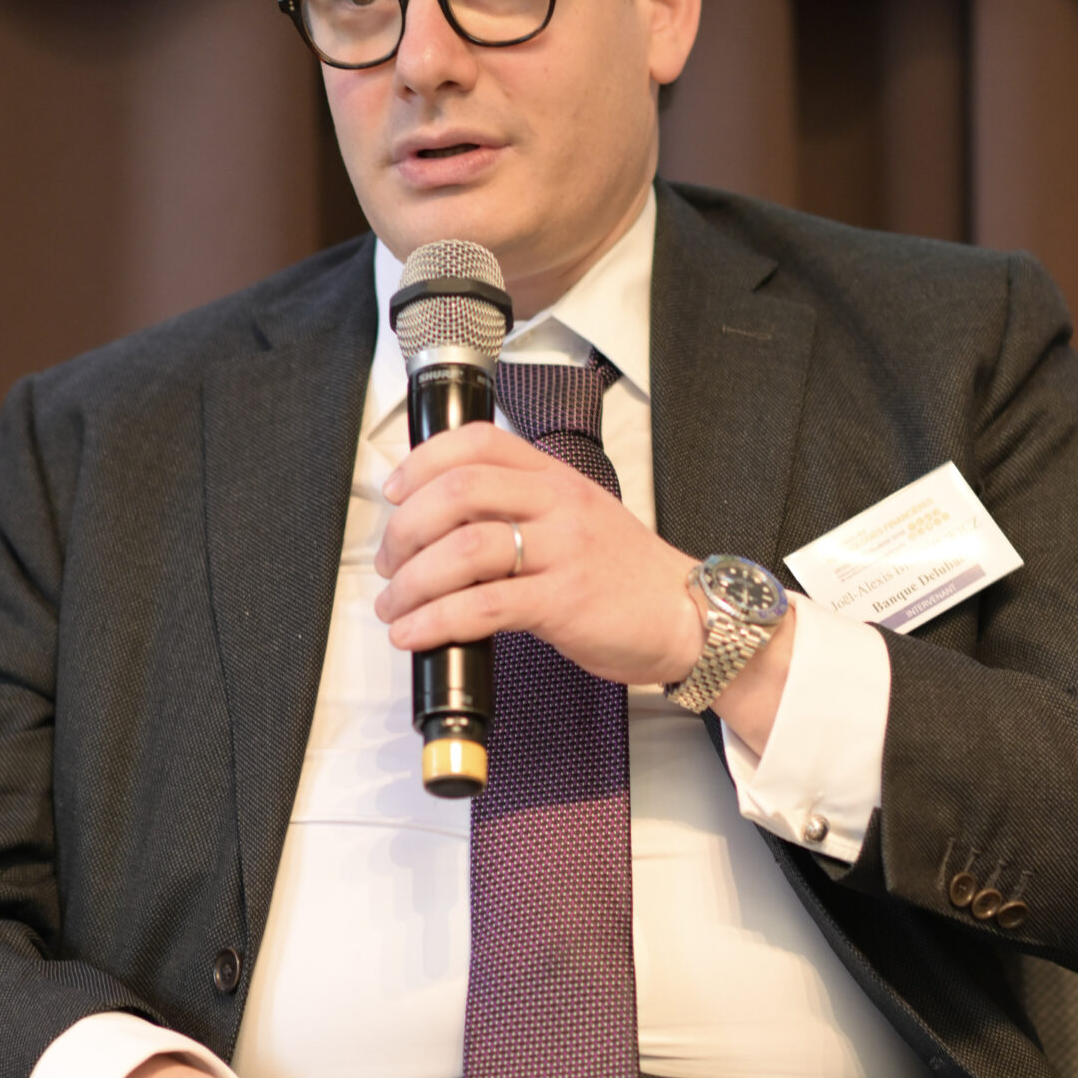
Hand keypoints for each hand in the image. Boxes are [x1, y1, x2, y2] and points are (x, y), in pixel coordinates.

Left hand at [375, 423, 798, 749]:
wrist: (689, 617)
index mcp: (555, 476)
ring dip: (412, 582)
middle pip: (458, 492)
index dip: (422, 462)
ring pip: (464, 550)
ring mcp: (564, 551)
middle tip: (388, 563)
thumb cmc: (625, 575)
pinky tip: (417, 633)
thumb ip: (520, 509)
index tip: (394, 493)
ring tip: (394, 607)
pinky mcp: (566, 602)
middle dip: (405, 530)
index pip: (478, 443)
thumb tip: (442, 524)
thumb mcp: (576, 518)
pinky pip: (485, 606)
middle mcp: (558, 504)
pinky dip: (437, 620)